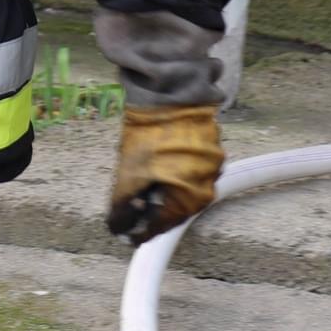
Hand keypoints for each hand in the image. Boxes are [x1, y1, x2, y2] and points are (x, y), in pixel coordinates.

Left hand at [106, 103, 223, 244]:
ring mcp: (213, 165)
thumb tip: (117, 228)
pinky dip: (174, 172)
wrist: (170, 94)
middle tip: (133, 210)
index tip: (129, 236)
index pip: (164, 224)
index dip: (142, 231)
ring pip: (185, 187)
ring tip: (143, 185)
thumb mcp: (128, 173)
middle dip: (153, 210)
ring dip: (164, 190)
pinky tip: (157, 167)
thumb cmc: (150, 135)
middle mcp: (208, 185)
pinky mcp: (211, 147)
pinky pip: (191, 168)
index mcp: (191, 196)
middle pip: (177, 208)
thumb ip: (123, 205)